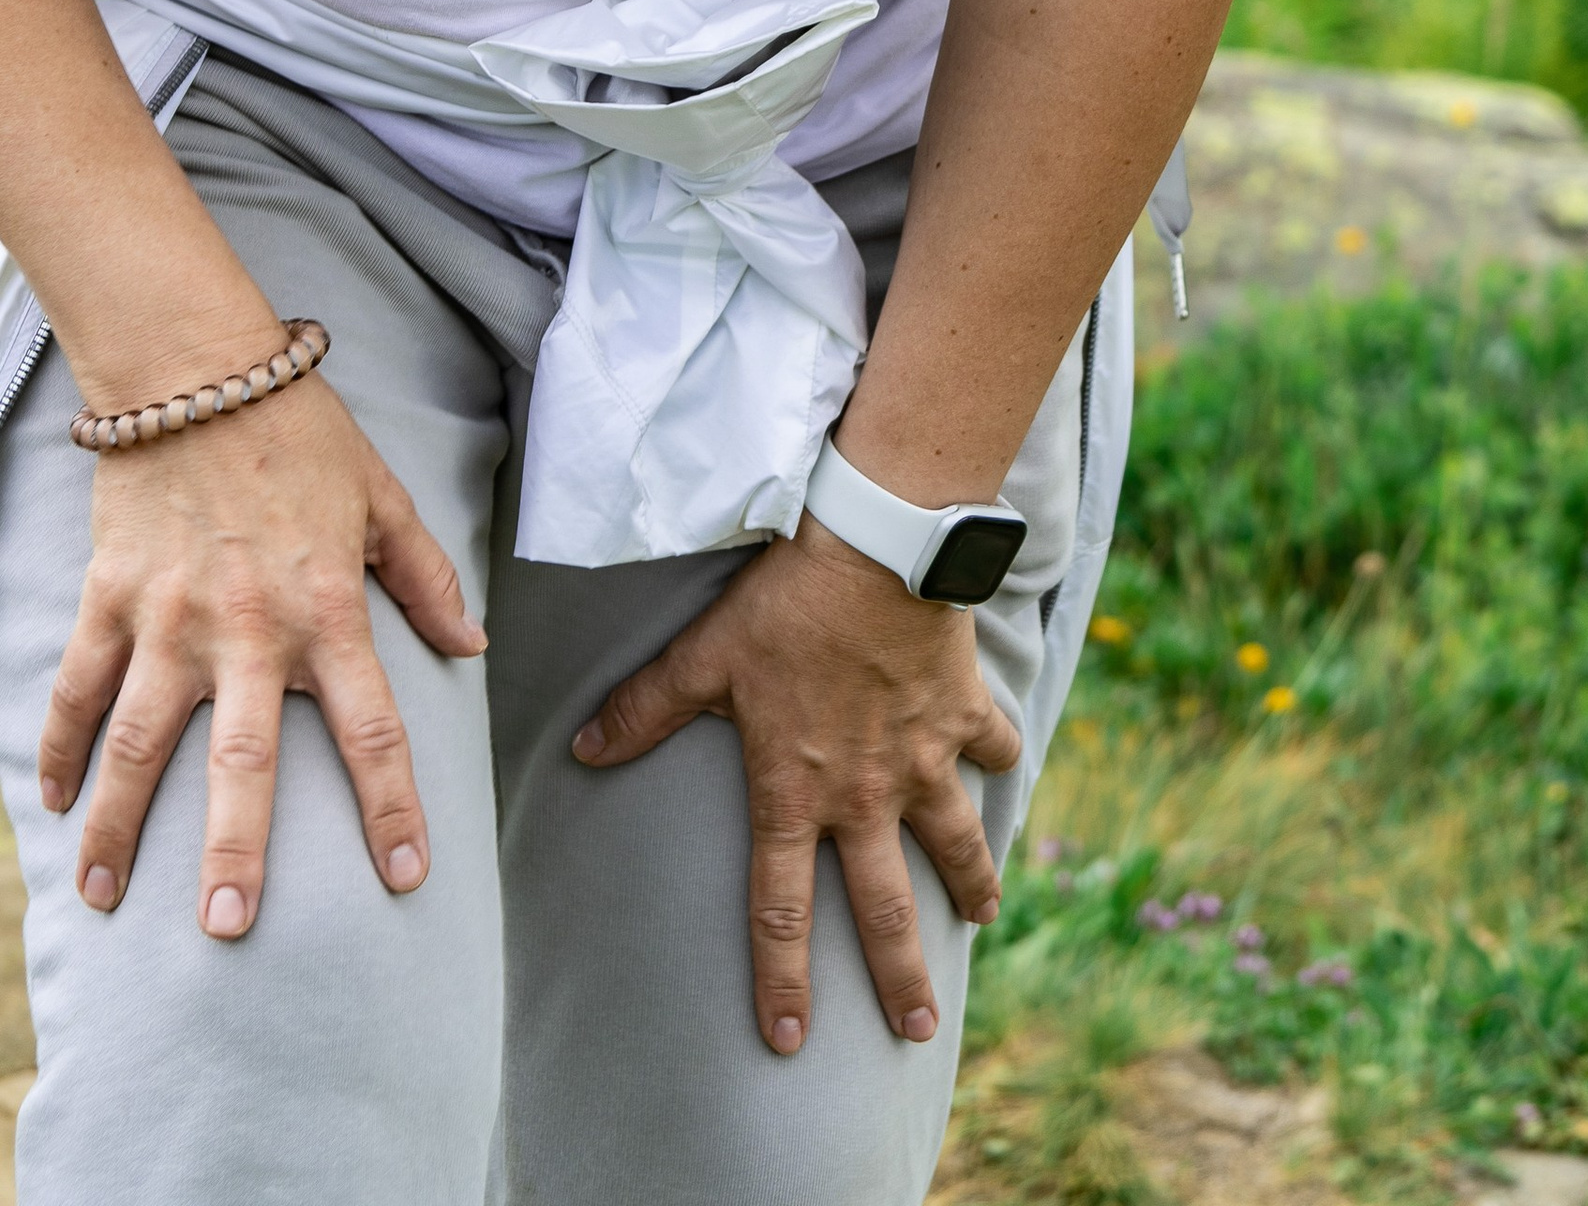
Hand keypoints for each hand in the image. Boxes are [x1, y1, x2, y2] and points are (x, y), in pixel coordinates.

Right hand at [39, 368, 485, 939]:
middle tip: (227, 931)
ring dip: (119, 826)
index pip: (370, 727)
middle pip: (240, 764)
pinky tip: (52, 805)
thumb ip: (427, 574)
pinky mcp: (110, 595)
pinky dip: (59, 747)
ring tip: (102, 898)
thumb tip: (473, 643)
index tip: (405, 878)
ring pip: (138, 744)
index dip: (392, 807)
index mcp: (326, 608)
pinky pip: (78, 687)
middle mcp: (247, 628)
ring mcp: (168, 617)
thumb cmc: (299, 429)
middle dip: (234, 853)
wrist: (196, 364)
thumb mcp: (382, 495)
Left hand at [570, 513, 1022, 1053]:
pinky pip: (993, 748)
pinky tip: (1005, 772)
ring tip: (981, 919)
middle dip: (900, 976)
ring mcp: (922, 758)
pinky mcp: (964, 713)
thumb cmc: (784, 603)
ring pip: (954, 842)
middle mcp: (864, 793)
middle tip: (914, 1031)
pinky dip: (1002, 761)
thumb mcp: (705, 654)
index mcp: (795, 790)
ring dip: (970, 885)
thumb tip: (582, 750)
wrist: (876, 547)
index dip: (780, 979)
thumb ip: (647, 709)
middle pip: (885, 907)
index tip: (789, 1040)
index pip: (779, 908)